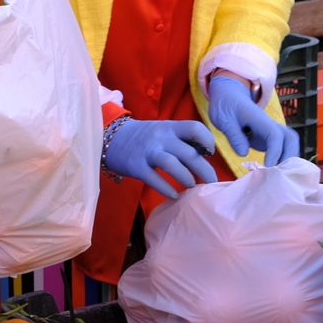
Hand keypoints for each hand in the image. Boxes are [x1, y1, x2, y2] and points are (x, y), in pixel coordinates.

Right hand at [104, 118, 218, 199]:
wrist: (111, 137)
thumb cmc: (145, 137)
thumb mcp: (163, 130)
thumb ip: (182, 139)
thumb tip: (206, 155)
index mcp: (170, 127)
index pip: (195, 128)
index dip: (207, 141)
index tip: (209, 153)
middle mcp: (160, 138)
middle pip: (189, 153)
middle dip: (205, 170)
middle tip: (211, 182)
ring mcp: (147, 152)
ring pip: (172, 165)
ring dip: (186, 178)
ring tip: (191, 185)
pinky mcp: (136, 166)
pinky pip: (154, 179)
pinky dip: (167, 189)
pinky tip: (174, 195)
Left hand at [205, 75, 300, 166]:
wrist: (229, 95)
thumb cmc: (225, 105)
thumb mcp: (222, 118)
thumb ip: (233, 134)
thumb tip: (244, 154)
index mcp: (259, 118)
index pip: (274, 135)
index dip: (275, 151)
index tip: (268, 166)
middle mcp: (270, 124)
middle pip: (291, 139)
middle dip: (289, 157)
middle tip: (278, 175)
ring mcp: (271, 131)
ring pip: (290, 143)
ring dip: (288, 159)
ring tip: (278, 176)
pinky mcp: (268, 138)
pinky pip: (282, 148)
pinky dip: (282, 160)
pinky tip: (273, 173)